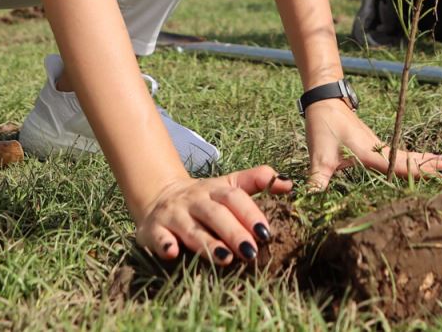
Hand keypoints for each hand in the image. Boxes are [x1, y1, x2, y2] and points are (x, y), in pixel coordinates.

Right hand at [135, 166, 292, 265]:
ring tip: (225, 259)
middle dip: (233, 233)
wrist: (158, 196)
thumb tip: (288, 183)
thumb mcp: (228, 185)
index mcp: (215, 190)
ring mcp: (173, 214)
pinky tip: (172, 253)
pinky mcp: (153, 229)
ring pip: (191, 229)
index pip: (234, 197)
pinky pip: (158, 237)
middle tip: (251, 252)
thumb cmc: (203, 198)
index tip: (266, 233)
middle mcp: (194, 200)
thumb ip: (257, 181)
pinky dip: (164, 244)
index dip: (250, 213)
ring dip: (207, 243)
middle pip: (215, 214)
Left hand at [304, 97, 441, 189]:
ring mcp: (380, 146)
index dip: (423, 173)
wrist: (325, 100)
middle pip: (413, 161)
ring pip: (409, 157)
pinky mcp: (376, 145)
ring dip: (428, 163)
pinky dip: (416, 159)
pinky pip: (402, 155)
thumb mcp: (319, 157)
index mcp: (372, 154)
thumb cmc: (323, 125)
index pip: (402, 167)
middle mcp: (381, 149)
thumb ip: (317, 181)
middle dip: (434, 168)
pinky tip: (422, 161)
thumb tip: (309, 202)